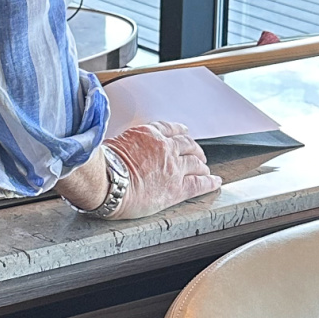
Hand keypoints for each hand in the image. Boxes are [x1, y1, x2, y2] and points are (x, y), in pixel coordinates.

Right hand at [57, 121, 220, 218]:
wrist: (105, 182)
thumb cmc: (102, 165)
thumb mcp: (114, 143)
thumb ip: (127, 143)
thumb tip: (123, 147)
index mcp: (149, 134)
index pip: (171, 129)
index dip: (181, 133)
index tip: (184, 135)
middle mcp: (166, 147)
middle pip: (188, 145)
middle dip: (194, 150)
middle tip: (197, 155)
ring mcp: (174, 167)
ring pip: (196, 163)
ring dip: (202, 166)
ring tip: (205, 170)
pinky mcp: (177, 188)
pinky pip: (200, 183)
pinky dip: (210, 181)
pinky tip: (216, 181)